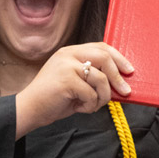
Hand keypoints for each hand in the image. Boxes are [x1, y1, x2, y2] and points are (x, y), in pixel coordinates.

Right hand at [14, 43, 133, 137]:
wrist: (29, 110)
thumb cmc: (53, 99)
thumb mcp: (74, 82)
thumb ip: (92, 77)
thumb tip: (118, 83)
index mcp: (70, 52)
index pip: (101, 47)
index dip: (118, 58)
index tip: (129, 71)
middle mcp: (68, 55)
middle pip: (104, 57)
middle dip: (117, 76)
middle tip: (125, 91)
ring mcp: (66, 66)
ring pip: (101, 79)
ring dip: (102, 97)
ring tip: (91, 105)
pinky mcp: (66, 80)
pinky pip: (91, 94)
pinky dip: (90, 105)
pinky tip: (78, 107)